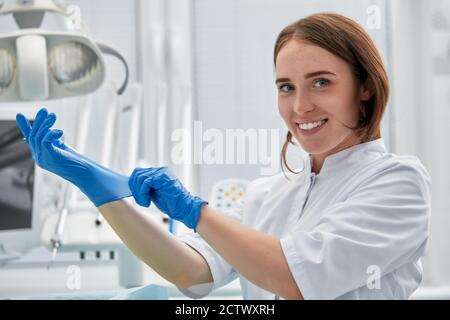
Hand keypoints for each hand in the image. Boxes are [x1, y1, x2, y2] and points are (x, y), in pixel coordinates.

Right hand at [16, 108, 131, 206]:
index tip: (19, 116)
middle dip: (38, 122)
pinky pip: (44, 142)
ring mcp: (44, 159)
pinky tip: (60, 132)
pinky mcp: (50, 158)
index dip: (25, 127)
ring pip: (37, 137)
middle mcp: (39, 158)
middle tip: (44, 110)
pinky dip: (50, 134)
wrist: (85, 174)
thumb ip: (54, 141)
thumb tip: (49, 131)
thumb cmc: (76, 162)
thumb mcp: (62, 148)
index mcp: (41, 155)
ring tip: (52, 116)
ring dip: (45, 124)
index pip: (30, 139)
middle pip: (33, 136)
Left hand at [129, 167, 207, 229]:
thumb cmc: (171, 204)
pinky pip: (145, 183)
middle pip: (137, 173)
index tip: (137, 197)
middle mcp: (160, 171)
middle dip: (134, 189)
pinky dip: (142, 194)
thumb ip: (145, 188)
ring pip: (139, 178)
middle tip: (141, 201)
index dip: (133, 185)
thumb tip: (132, 186)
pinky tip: (147, 202)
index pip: (139, 172)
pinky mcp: (162, 178)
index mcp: (159, 173)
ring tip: (145, 203)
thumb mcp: (154, 194)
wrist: (184, 208)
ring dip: (138, 193)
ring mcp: (162, 173)